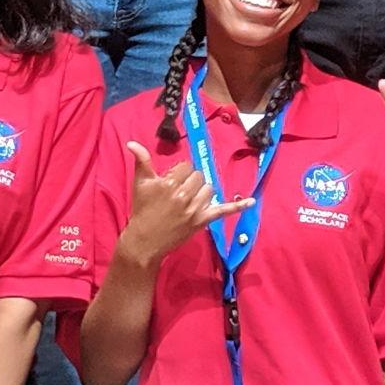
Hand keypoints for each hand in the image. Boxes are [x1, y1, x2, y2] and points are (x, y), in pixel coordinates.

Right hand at [120, 141, 245, 265]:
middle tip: (178, 192)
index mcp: (169, 184)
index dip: (179, 172)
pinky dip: (238, 206)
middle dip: (190, 181)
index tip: (171, 181)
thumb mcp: (140, 184)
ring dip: (202, 192)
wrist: (144, 241)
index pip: (186, 167)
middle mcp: (184, 195)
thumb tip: (132, 143)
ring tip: (189, 200)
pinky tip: (251, 202)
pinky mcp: (202, 221)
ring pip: (209, 189)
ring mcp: (195, 209)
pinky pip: (223, 210)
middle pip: (199, 176)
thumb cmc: (142, 210)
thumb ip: (141, 161)